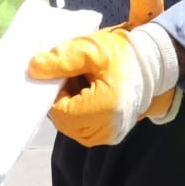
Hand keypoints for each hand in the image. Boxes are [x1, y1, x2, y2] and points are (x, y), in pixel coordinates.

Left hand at [27, 0, 181, 146]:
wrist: (151, 64)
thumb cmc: (121, 54)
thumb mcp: (90, 49)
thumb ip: (61, 59)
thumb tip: (33, 69)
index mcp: (103, 109)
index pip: (58, 112)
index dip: (55, 93)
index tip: (64, 75)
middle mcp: (106, 130)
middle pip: (63, 122)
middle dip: (62, 100)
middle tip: (74, 78)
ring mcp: (109, 136)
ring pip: (71, 127)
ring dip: (70, 107)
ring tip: (82, 85)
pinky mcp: (110, 135)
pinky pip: (83, 128)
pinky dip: (80, 113)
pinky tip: (88, 94)